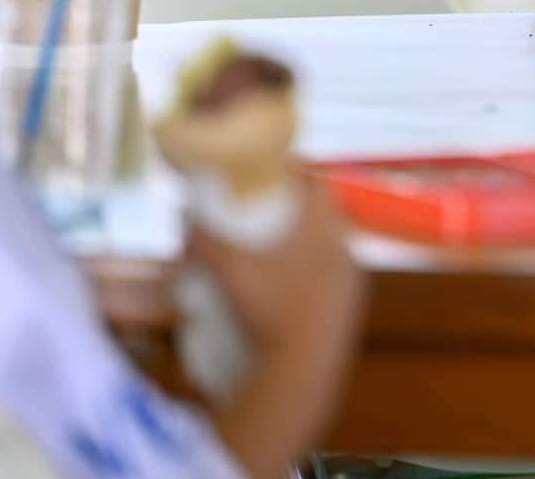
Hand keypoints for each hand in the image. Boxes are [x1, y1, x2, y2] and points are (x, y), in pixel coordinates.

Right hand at [192, 174, 364, 476]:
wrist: (302, 368)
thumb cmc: (268, 311)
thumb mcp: (230, 272)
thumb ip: (205, 240)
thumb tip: (182, 214)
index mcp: (324, 230)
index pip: (318, 182)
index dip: (299, 168)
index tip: (277, 166)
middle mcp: (345, 248)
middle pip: (327, 212)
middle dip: (302, 205)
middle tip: (274, 205)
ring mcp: (352, 280)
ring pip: (334, 245)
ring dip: (311, 238)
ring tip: (281, 244)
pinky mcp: (351, 307)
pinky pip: (336, 275)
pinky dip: (317, 269)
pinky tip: (294, 282)